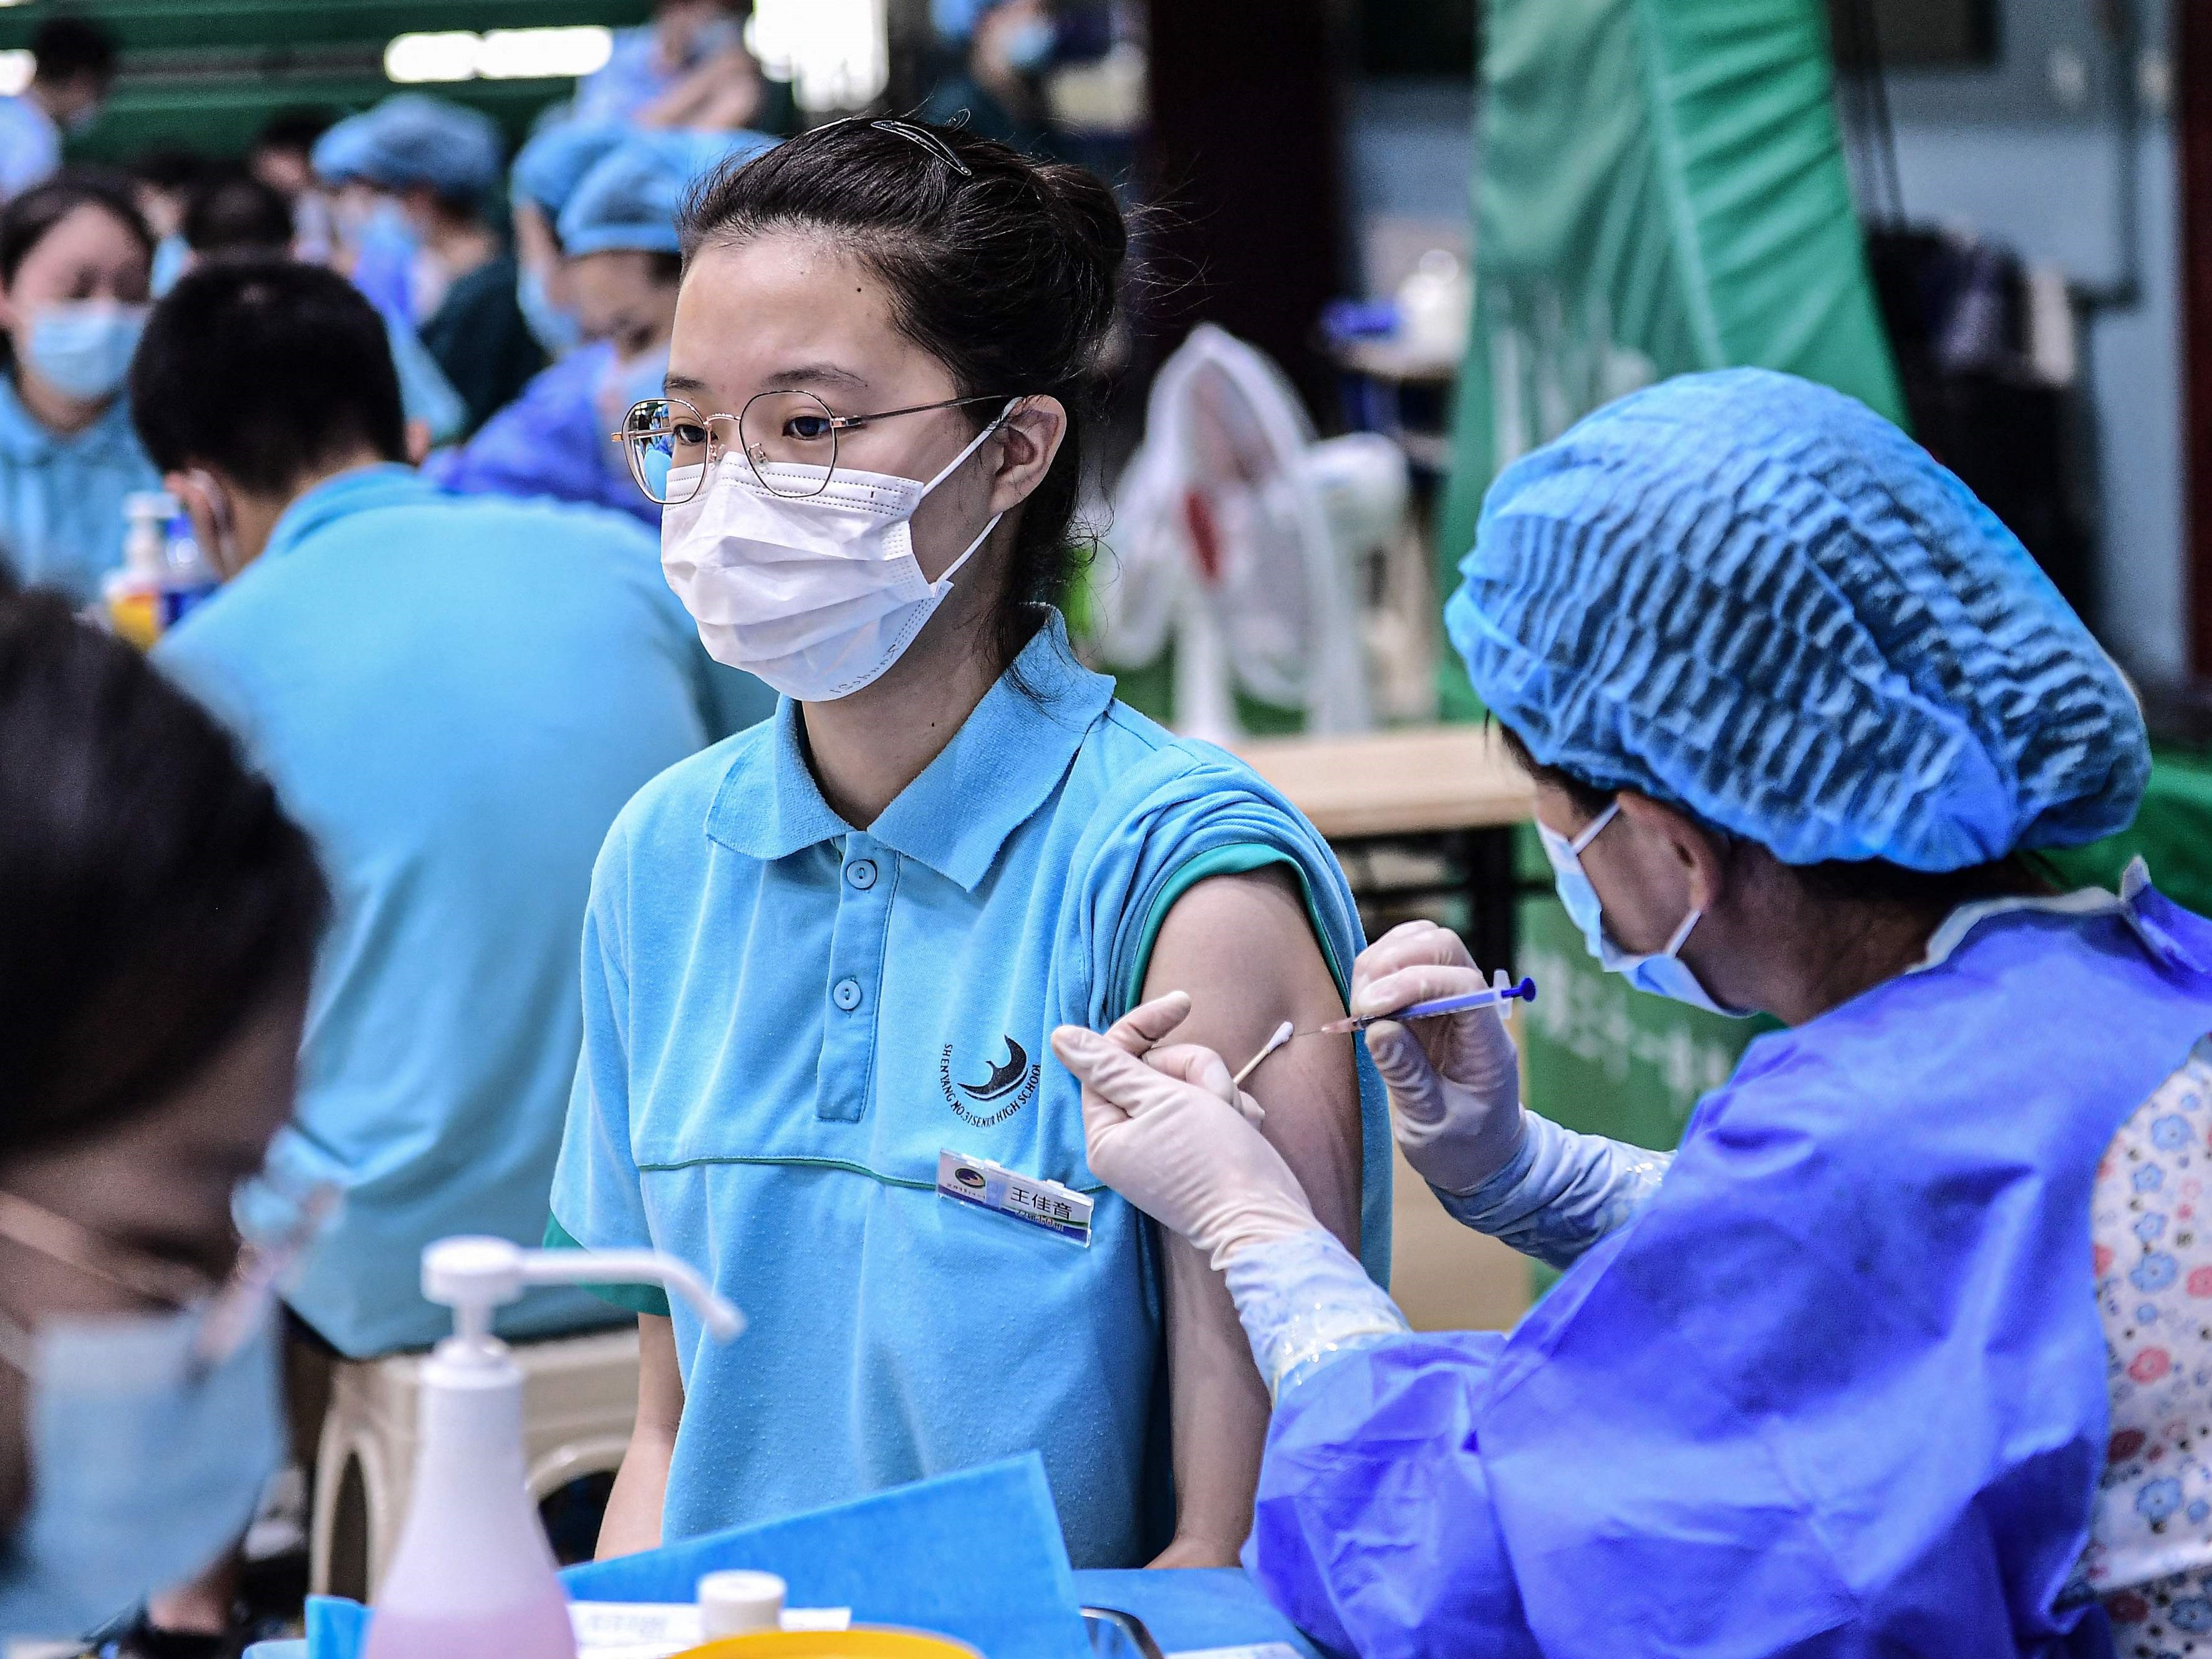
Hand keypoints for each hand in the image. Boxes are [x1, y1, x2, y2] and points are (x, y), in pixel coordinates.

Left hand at [1051, 993, 1317, 1267]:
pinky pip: (1210, 1108)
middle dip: (1194, 1071)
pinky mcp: (1197, 1150)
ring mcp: (1165, 1145)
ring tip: (1235, 1121)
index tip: (1183, 1004)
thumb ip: (1110, 1066)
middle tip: (1215, 1097)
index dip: (1147, 1027)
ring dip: (1218, 1093)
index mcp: (1107, 1132)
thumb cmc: (1211, 1160)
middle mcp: (1131, 1140)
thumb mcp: (1159, 1100)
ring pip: (1189, 1083)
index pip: (1112, 1056)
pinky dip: (1231, 1113)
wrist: (1265, 1218)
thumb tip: (1061, 1037)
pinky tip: (1244, 1131)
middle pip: (1155, 1068)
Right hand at [1350, 921, 1525, 1194]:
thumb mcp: (1433, 1124)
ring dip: (1382, 961)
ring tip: (1360, 1005)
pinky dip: (1378, 967)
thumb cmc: (1464, 1148)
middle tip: (1362, 1004)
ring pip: (1421, 945)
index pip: (1462, 983)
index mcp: (1487, 1043)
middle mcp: (1472, 1009)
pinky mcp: (1426, 1004)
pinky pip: (1403, 963)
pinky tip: (1364, 999)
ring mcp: (1450, 1002)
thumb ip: (1408, 1076)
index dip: (1414, 983)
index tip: (1371, 1009)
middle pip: (1443, 947)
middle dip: (1396, 961)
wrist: (1482, 1159)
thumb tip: (1378, 1030)